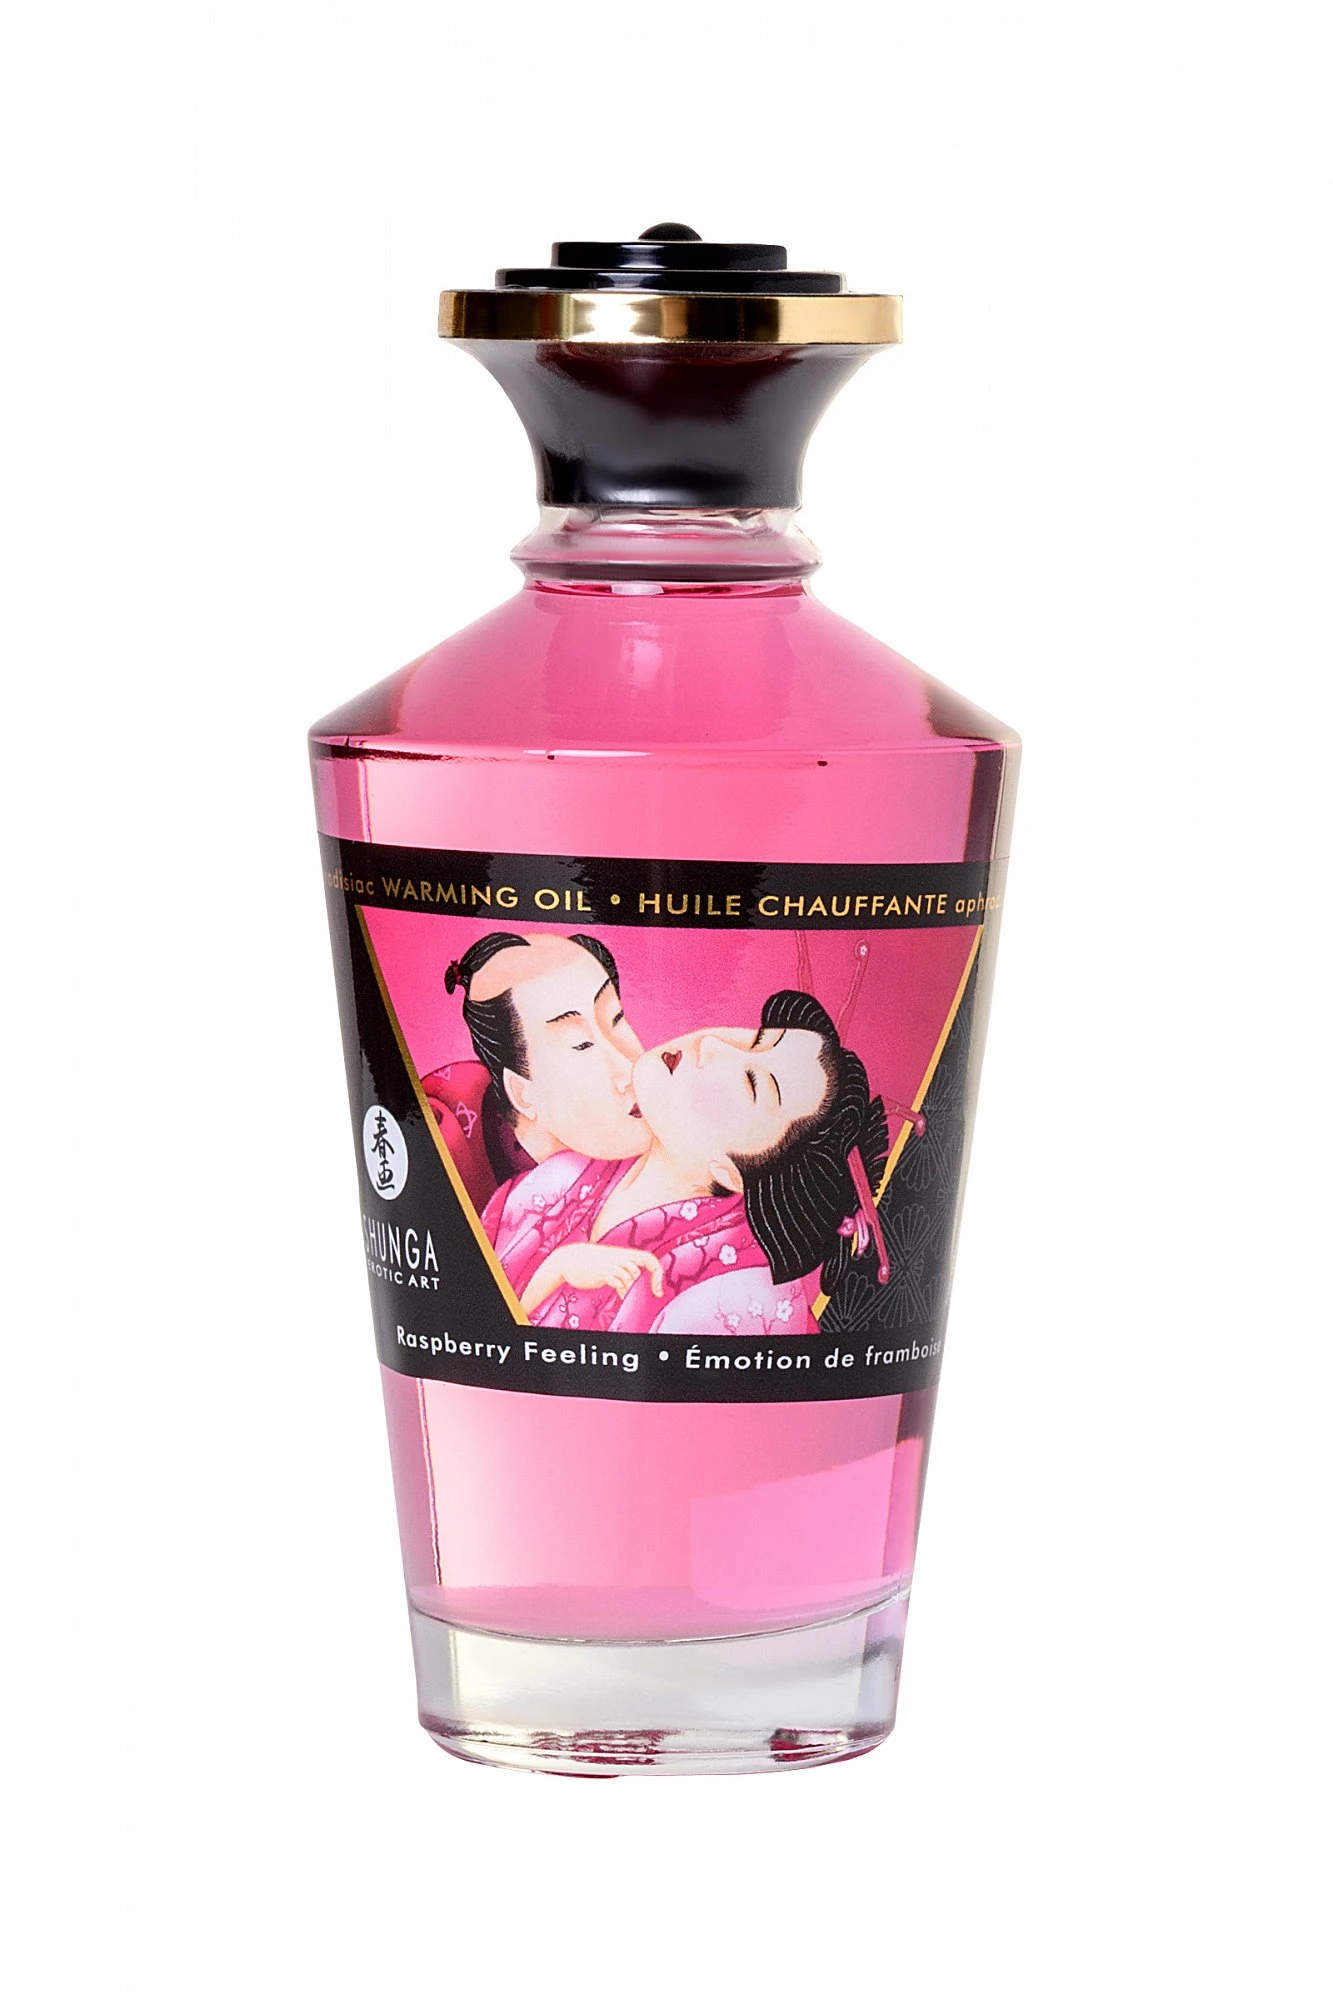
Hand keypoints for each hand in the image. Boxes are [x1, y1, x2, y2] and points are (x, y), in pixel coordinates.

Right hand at [521, 1242, 664, 1313]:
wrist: (568, 1259)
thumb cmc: (590, 1263)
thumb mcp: (610, 1262)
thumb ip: (624, 1267)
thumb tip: (636, 1282)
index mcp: (624, 1254)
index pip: (650, 1259)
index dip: (658, 1274)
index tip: (657, 1290)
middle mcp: (620, 1257)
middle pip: (641, 1269)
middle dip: (644, 1285)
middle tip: (646, 1295)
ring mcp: (612, 1264)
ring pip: (632, 1277)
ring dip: (631, 1289)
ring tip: (625, 1294)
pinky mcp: (603, 1272)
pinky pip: (619, 1282)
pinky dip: (622, 1291)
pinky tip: (620, 1295)